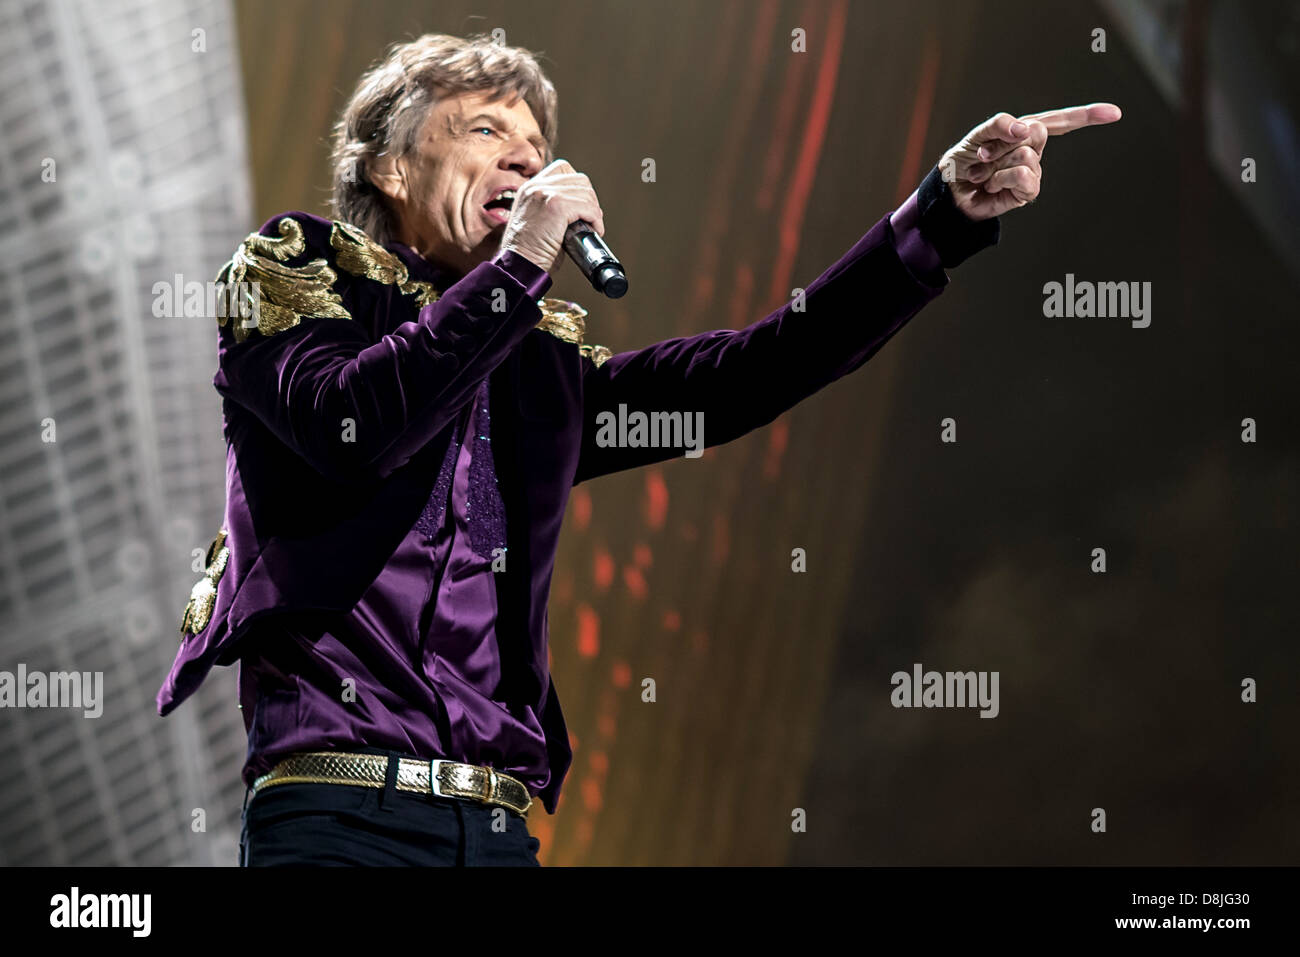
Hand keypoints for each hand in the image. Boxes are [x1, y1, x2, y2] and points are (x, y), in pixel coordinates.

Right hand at [499, 159, 605, 274]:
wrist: (518, 266)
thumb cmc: (528, 253)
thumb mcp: (536, 221)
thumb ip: (553, 209)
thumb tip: (581, 210)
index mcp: (529, 188)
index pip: (562, 169)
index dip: (578, 186)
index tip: (582, 206)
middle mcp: (535, 186)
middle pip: (579, 179)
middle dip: (590, 199)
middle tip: (591, 219)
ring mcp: (545, 193)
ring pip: (586, 192)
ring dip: (594, 211)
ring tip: (592, 227)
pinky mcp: (556, 206)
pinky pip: (588, 207)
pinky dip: (596, 220)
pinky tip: (594, 231)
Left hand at [937, 103, 1121, 220]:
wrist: (950, 192)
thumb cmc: (964, 162)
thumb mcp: (977, 136)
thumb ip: (1000, 125)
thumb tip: (1025, 130)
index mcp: (1024, 132)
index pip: (1060, 121)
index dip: (1087, 116)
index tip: (1114, 113)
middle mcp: (1032, 151)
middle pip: (1037, 132)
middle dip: (1004, 141)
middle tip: (984, 154)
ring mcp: (1032, 172)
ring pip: (1027, 156)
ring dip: (998, 164)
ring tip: (985, 173)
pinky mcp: (1027, 193)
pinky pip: (1026, 177)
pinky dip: (1003, 179)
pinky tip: (992, 185)